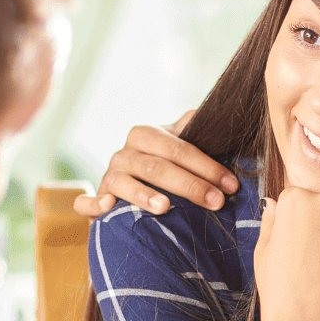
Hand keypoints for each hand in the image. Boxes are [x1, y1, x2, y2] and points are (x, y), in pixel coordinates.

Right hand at [72, 111, 236, 217]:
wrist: (129, 191)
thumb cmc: (164, 169)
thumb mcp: (177, 149)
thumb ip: (192, 133)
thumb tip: (208, 113)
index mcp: (146, 137)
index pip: (179, 149)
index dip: (207, 166)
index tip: (231, 185)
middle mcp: (125, 154)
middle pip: (157, 167)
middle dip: (189, 185)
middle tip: (216, 201)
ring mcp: (108, 176)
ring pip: (125, 182)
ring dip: (144, 195)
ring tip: (165, 207)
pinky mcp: (94, 202)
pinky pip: (88, 202)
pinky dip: (95, 203)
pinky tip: (108, 207)